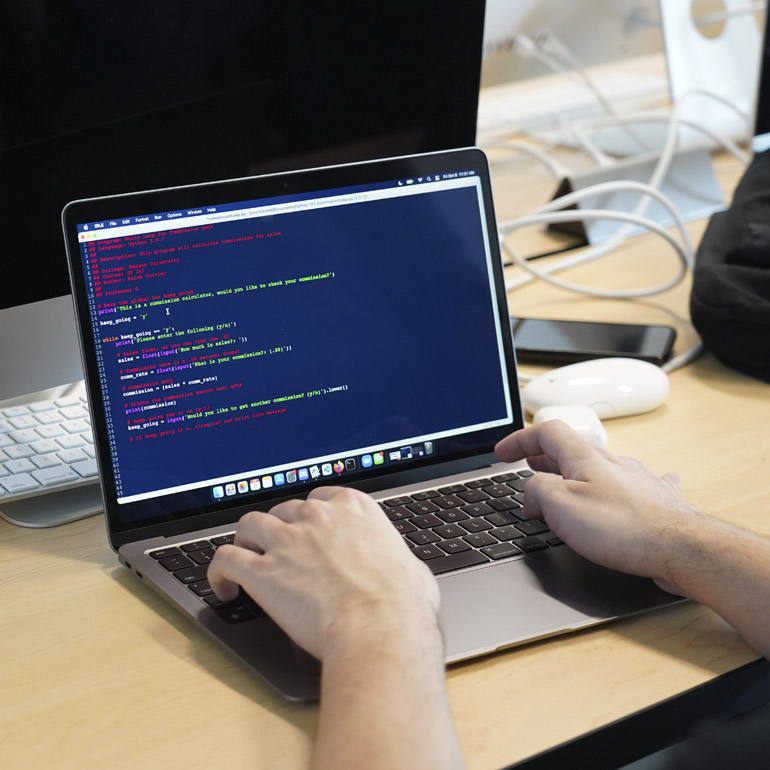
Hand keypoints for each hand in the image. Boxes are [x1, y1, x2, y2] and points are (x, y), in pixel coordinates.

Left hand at [207, 486, 440, 659]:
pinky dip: (218, 571)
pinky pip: (226, 559)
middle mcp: (316, 518)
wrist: (381, 628)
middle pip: (283, 510)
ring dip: (245, 540)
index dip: (310, 515)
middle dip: (279, 529)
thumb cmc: (402, 604)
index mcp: (353, 509)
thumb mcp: (410, 568)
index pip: (320, 498)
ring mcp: (287, 542)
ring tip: (244, 558)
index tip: (307, 528)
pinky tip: (223, 587)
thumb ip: (394, 559)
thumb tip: (402, 572)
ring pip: (249, 525)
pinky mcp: (263, 572)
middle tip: (279, 551)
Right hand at [495, 421, 705, 591]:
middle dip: (543, 457)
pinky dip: (624, 483)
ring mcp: (636, 479)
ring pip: (598, 467)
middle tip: (527, 465)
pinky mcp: (655, 501)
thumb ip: (535, 491)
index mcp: (584, 457)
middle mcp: (611, 462)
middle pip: (570, 449)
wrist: (680, 548)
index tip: (502, 452)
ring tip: (564, 484)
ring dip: (575, 473)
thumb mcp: (559, 506)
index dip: (519, 439)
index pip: (545, 432)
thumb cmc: (622, 528)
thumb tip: (530, 494)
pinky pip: (636, 484)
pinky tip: (637, 483)